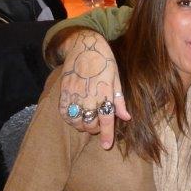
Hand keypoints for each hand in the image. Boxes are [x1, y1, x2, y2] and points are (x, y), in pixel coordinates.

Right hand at [57, 30, 129, 147]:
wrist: (84, 45)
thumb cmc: (105, 61)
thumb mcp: (116, 78)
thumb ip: (119, 99)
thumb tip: (126, 117)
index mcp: (104, 92)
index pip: (106, 119)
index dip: (106, 134)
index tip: (106, 145)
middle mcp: (88, 95)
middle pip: (90, 123)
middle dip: (94, 129)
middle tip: (98, 125)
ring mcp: (74, 93)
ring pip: (76, 120)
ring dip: (82, 125)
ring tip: (87, 120)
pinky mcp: (63, 90)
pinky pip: (63, 112)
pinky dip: (69, 118)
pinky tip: (75, 115)